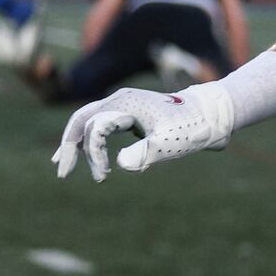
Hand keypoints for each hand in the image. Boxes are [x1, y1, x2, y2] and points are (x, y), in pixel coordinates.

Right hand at [53, 82, 237, 181]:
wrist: (212, 114)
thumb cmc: (192, 127)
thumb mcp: (170, 143)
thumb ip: (146, 152)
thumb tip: (120, 164)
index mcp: (125, 104)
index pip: (95, 129)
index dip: (94, 153)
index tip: (105, 175)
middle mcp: (119, 101)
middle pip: (81, 121)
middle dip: (69, 146)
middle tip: (63, 173)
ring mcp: (123, 105)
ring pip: (88, 121)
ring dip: (76, 143)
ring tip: (63, 166)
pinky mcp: (130, 113)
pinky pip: (100, 124)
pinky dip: (88, 138)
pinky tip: (81, 153)